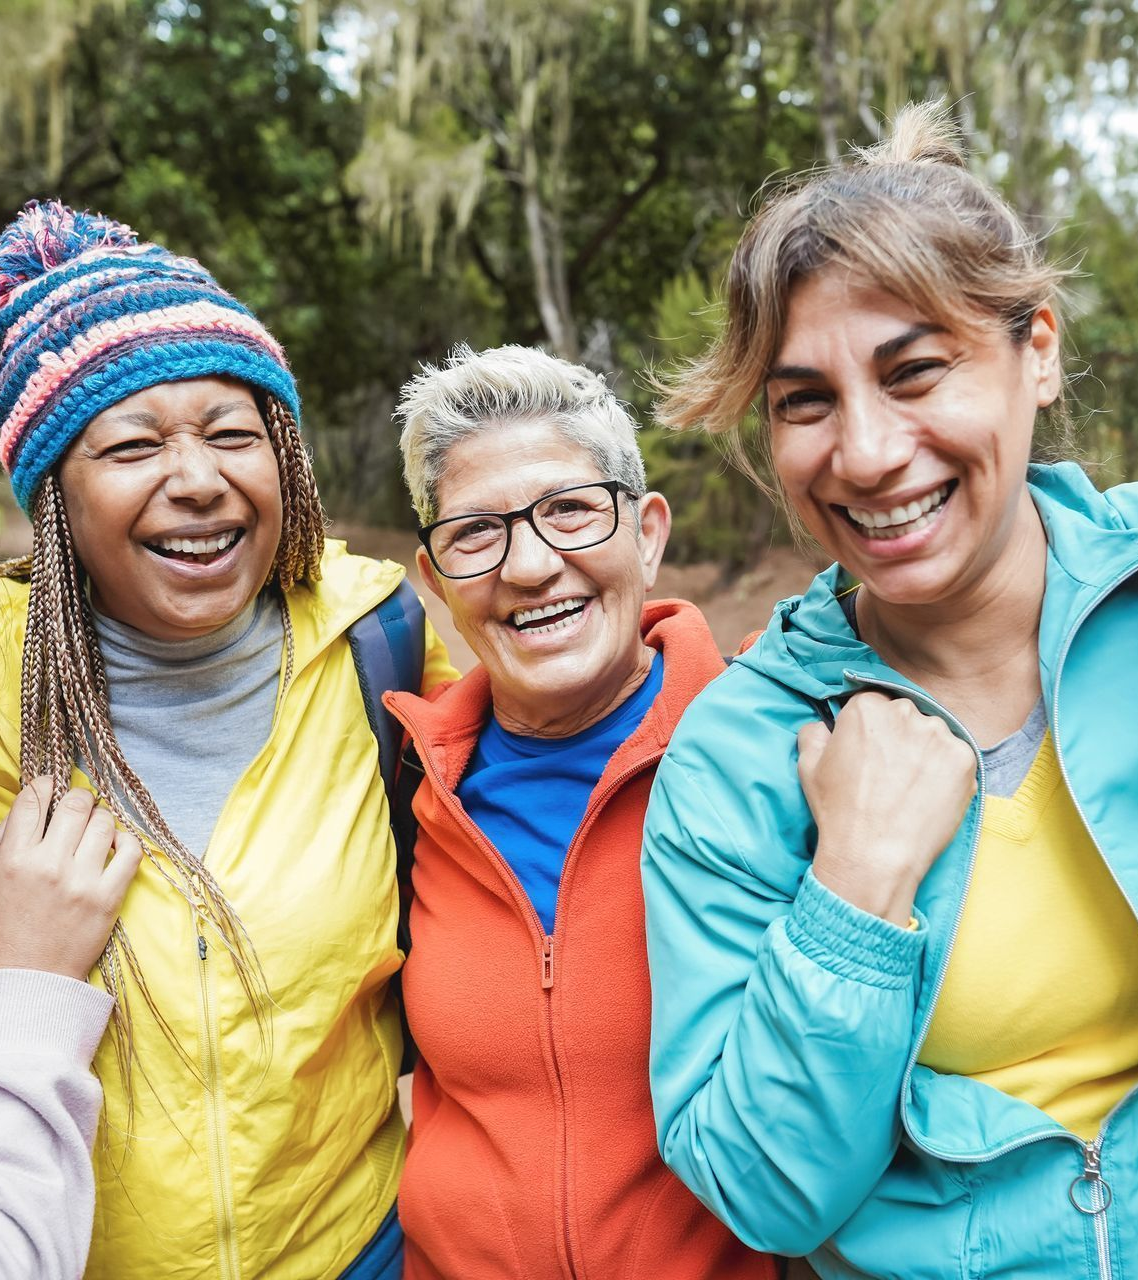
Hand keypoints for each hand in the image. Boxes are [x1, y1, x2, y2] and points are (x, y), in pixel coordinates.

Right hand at [0, 778, 143, 979]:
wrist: (32, 976)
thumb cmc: (10, 929)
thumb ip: (11, 844)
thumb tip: (30, 807)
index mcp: (13, 859)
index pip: (31, 802)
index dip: (44, 785)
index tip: (51, 784)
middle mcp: (48, 865)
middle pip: (74, 804)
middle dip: (80, 797)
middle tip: (81, 804)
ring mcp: (80, 880)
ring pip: (104, 823)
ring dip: (103, 818)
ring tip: (97, 827)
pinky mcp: (109, 896)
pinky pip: (131, 851)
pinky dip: (127, 841)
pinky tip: (117, 845)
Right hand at [797, 692, 976, 925]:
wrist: (874, 856)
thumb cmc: (839, 813)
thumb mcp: (808, 766)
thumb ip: (814, 734)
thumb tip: (824, 727)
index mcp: (866, 707)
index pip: (873, 705)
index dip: (871, 731)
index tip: (870, 753)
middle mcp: (905, 712)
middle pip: (905, 717)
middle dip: (899, 739)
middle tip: (890, 774)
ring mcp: (938, 735)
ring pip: (933, 736)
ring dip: (924, 754)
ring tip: (911, 788)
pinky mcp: (964, 758)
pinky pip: (956, 757)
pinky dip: (946, 773)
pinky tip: (929, 795)